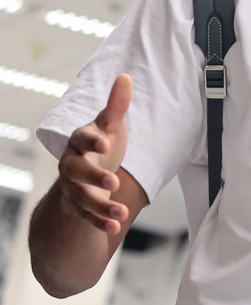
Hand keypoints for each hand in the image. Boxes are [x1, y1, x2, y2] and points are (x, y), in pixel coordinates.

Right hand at [57, 74, 132, 234]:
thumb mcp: (111, 125)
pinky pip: (88, 217)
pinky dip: (101, 223)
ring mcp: (74, 187)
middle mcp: (72, 165)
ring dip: (101, 206)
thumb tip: (125, 76)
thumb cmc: (101, 145)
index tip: (106, 143)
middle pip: (76, 171)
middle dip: (94, 176)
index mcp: (79, 142)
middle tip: (113, 182)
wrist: (86, 175)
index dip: (93, 140)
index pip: (82, 138)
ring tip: (122, 214)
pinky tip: (116, 228)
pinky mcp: (80, 207)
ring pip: (83, 197)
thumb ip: (117, 105)